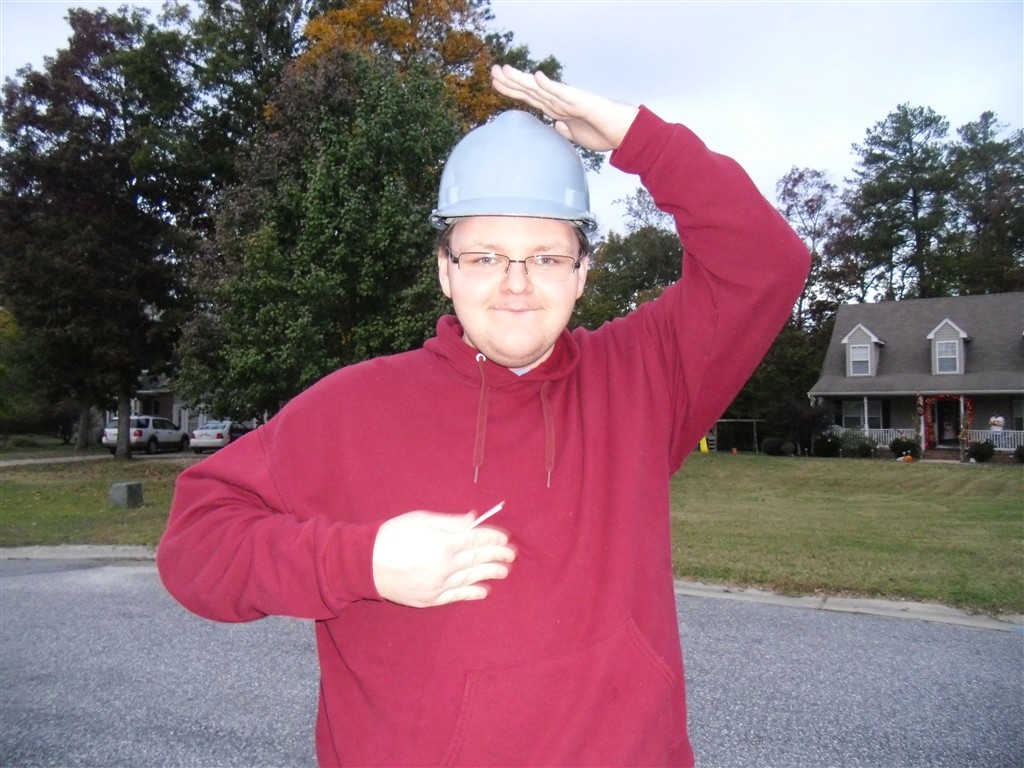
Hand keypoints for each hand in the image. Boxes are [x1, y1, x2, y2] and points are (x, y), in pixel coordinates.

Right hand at [372, 511, 514, 607]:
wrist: (366, 564)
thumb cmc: (392, 536)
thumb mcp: (421, 519)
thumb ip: (450, 521)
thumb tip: (473, 519)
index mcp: (443, 543)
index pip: (476, 539)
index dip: (493, 537)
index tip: (504, 537)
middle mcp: (444, 566)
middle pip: (477, 559)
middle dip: (497, 555)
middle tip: (511, 554)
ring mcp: (438, 585)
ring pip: (471, 578)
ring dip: (490, 573)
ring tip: (504, 570)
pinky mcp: (430, 599)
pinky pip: (456, 596)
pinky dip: (472, 593)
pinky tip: (484, 590)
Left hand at [490, 64, 639, 151]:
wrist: (625, 133)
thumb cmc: (604, 133)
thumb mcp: (576, 136)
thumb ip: (565, 130)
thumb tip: (554, 125)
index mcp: (558, 109)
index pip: (531, 97)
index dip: (513, 90)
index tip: (496, 83)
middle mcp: (561, 101)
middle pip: (531, 90)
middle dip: (511, 81)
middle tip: (492, 71)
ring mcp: (570, 100)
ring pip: (541, 89)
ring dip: (523, 80)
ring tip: (505, 70)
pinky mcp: (582, 102)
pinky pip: (563, 93)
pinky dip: (549, 85)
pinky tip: (537, 77)